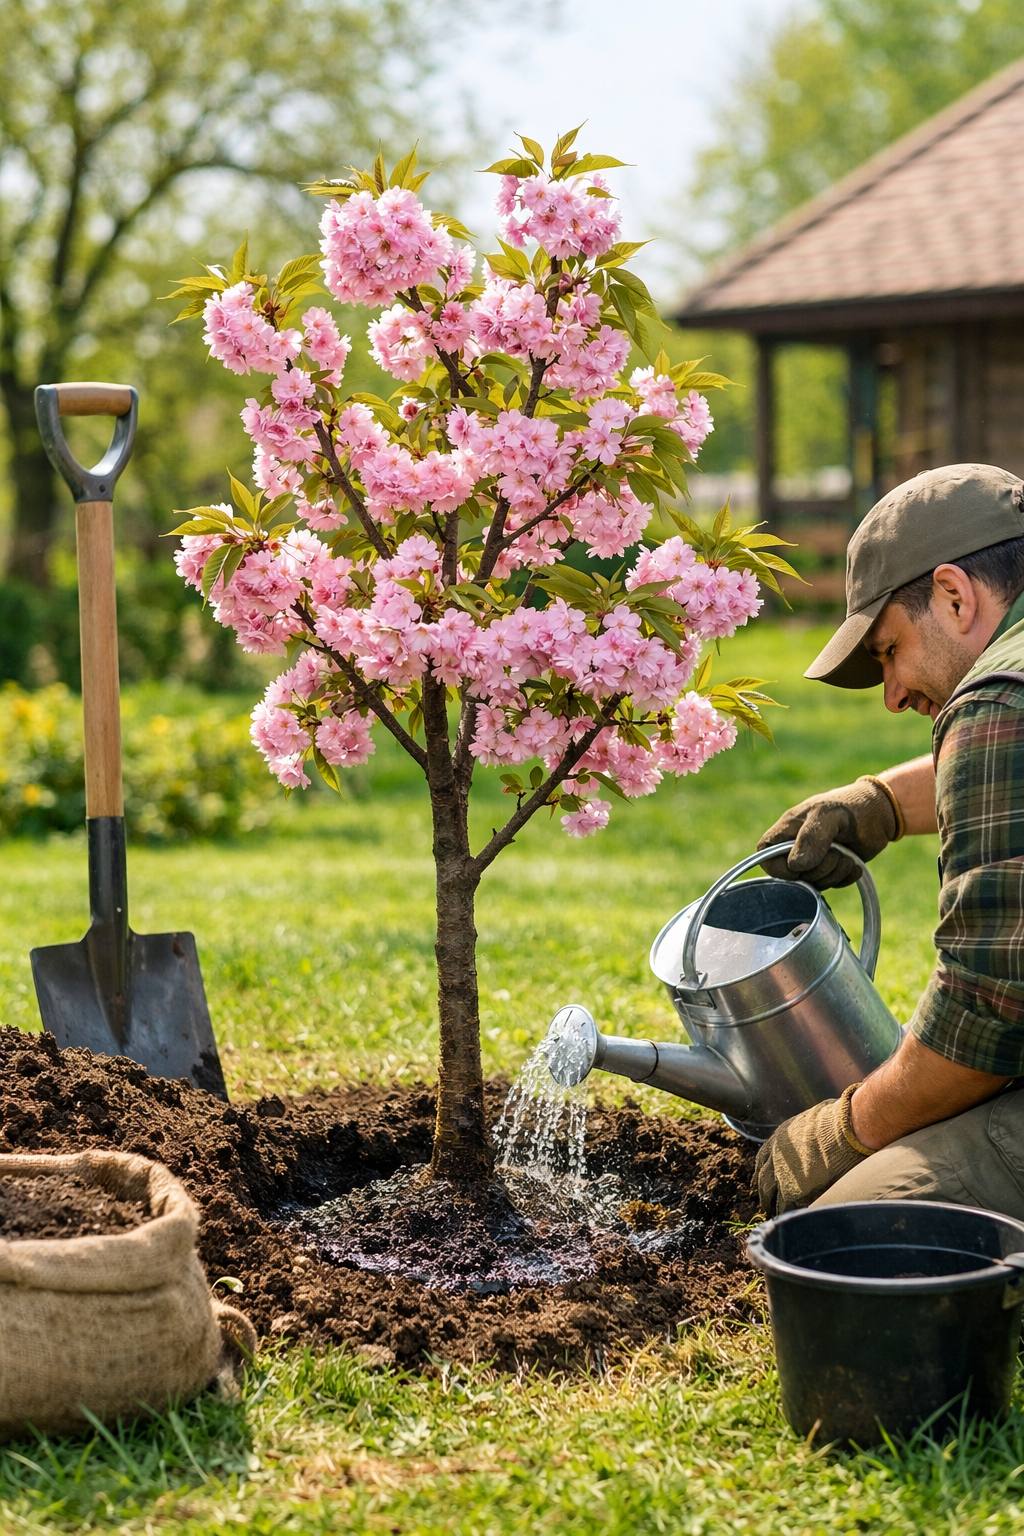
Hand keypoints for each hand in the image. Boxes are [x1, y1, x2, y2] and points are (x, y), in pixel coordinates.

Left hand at [753, 1086, 872, 1215]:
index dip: (762, 1171)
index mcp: (782, 1138)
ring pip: (770, 1195)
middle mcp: (777, 1156)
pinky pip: (785, 1207)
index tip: (758, 1181)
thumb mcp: (817, 1118)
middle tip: (767, 1203)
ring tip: (777, 1217)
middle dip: (765, 1192)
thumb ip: (812, 1130)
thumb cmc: (842, 1121)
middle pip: (763, 1180)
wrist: (848, 1129)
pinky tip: (791, 1220)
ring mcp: (783, 1173)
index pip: (763, 1158)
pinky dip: (787, 1214)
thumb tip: (824, 1128)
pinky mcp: (794, 1191)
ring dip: (773, 1206)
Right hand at [756, 777, 898, 888]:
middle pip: (791, 875)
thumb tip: (796, 865)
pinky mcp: (832, 870)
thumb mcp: (830, 815)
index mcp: (788, 829)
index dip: (778, 867)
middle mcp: (797, 846)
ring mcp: (815, 860)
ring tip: (847, 856)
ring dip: (834, 874)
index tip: (800, 866)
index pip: (765, 855)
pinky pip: (832, 885)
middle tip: (836, 854)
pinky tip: (854, 864)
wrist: (882, 812)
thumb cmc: (852, 806)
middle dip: (817, 871)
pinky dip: (845, 878)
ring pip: (813, 883)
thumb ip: (812, 837)